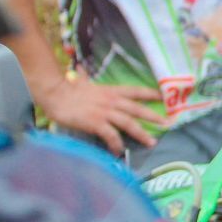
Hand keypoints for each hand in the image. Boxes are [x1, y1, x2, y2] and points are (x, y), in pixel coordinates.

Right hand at [37, 74, 157, 154]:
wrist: (55, 94)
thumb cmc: (67, 89)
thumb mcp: (82, 82)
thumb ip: (86, 79)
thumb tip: (81, 71)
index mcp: (111, 91)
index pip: (136, 91)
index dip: (152, 93)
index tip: (165, 97)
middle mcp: (112, 101)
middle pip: (138, 109)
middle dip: (153, 116)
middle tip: (167, 122)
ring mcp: (105, 112)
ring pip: (129, 123)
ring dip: (141, 133)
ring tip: (151, 142)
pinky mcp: (95, 122)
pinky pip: (111, 135)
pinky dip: (117, 144)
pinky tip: (119, 150)